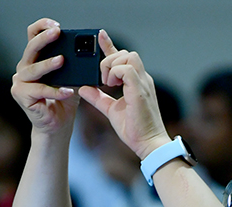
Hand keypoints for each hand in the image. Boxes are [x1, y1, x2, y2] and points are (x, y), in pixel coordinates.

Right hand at [11, 18, 79, 133]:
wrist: (58, 126)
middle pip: (31, 49)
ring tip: (62, 60)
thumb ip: (73, 68)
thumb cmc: (63, 103)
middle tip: (57, 33)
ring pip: (34, 69)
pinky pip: (39, 90)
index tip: (57, 26)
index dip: (42, 28)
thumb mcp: (71, 81)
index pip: (33, 37)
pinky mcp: (21, 95)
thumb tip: (86, 56)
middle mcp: (23, 69)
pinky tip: (67, 92)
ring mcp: (20, 82)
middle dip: (45, 39)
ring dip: (48, 64)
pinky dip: (54, 91)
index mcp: (34, 61)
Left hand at [78, 31, 170, 158]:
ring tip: (107, 83)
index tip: (100, 36)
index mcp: (137, 83)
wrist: (148, 144)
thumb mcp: (111, 111)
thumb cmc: (135, 131)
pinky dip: (115, 73)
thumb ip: (98, 98)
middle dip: (109, 59)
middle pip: (127, 53)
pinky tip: (111, 86)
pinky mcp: (140, 89)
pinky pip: (126, 69)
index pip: (124, 58)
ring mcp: (143, 83)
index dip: (110, 46)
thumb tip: (84, 88)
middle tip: (102, 80)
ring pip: (128, 56)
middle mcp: (142, 80)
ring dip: (112, 65)